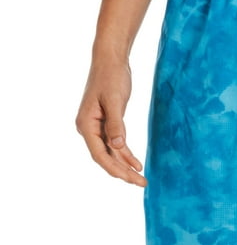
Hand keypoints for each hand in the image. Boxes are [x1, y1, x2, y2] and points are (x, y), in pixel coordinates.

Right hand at [76, 58, 146, 186]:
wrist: (111, 60)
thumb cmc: (111, 77)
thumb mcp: (114, 100)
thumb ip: (116, 124)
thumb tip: (118, 146)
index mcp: (86, 125)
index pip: (100, 154)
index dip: (115, 169)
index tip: (131, 178)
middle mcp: (88, 128)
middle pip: (105, 157)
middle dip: (123, 172)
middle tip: (142, 183)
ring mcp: (97, 127)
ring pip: (111, 152)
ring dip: (126, 165)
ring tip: (141, 179)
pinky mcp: (107, 123)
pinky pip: (116, 144)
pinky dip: (126, 154)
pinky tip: (137, 164)